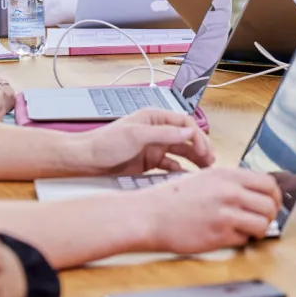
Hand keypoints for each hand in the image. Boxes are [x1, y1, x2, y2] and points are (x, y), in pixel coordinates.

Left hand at [74, 109, 214, 175]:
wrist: (85, 160)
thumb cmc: (104, 143)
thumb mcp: (136, 135)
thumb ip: (164, 133)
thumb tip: (187, 132)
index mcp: (154, 118)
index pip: (184, 123)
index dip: (197, 135)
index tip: (204, 150)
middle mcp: (156, 131)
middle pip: (185, 138)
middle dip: (200, 148)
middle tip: (210, 162)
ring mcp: (153, 147)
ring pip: (180, 153)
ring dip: (193, 160)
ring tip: (204, 170)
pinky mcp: (148, 162)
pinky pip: (170, 166)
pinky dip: (179, 171)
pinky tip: (185, 178)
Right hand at [137, 167, 283, 254]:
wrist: (149, 215)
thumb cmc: (173, 198)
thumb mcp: (205, 178)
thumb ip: (231, 182)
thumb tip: (255, 192)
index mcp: (228, 175)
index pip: (268, 183)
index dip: (274, 196)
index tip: (272, 203)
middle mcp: (229, 192)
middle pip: (270, 205)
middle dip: (270, 215)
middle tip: (262, 220)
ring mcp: (225, 213)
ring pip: (262, 224)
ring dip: (259, 230)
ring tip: (248, 230)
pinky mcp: (218, 234)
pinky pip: (244, 239)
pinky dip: (240, 240)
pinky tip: (228, 236)